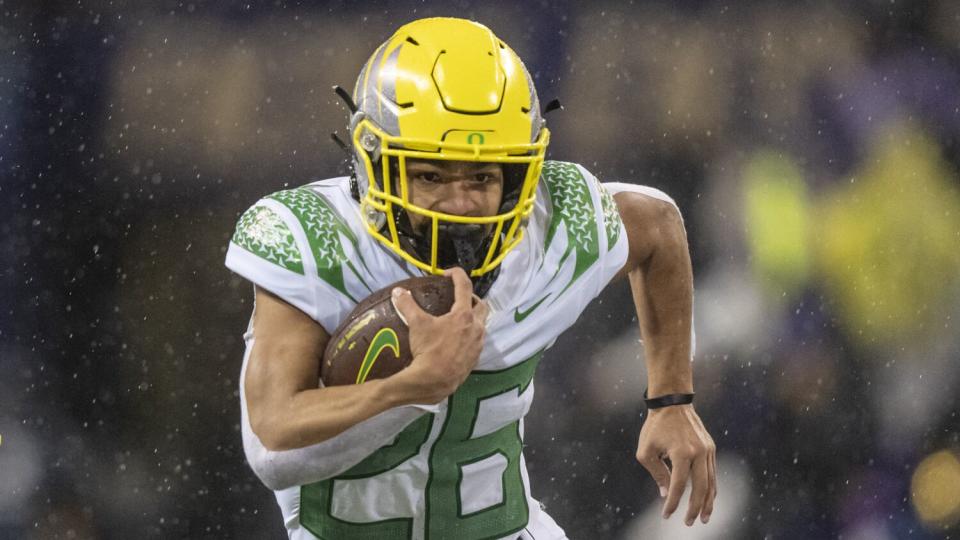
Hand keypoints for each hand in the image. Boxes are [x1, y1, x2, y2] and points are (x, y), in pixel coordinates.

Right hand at [389, 267, 487, 403]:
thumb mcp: (416, 324)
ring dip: (473, 319)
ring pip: (481, 325)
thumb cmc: (428, 350)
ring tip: (458, 320)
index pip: (465, 287)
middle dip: (472, 299)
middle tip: (458, 299)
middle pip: (481, 306)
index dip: (457, 275)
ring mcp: (478, 344)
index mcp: (464, 315)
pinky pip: (476, 342)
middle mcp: (476, 328)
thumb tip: (397, 291)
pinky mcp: (475, 358)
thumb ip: (407, 305)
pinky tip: (457, 340)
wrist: (434, 381)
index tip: (447, 273)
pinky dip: (469, 336)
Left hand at [636, 404, 716, 525]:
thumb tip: (666, 494)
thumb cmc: (655, 427)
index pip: (678, 485)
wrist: (672, 402)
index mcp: (681, 453)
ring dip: (708, 502)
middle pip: (701, 487)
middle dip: (696, 508)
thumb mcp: (646, 451)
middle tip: (689, 522)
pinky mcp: (711, 448)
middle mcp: (698, 452)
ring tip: (704, 518)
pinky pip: (713, 472)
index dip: (673, 503)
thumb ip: (657, 473)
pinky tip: (708, 499)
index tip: (667, 515)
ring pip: (711, 482)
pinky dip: (711, 488)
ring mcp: (707, 450)